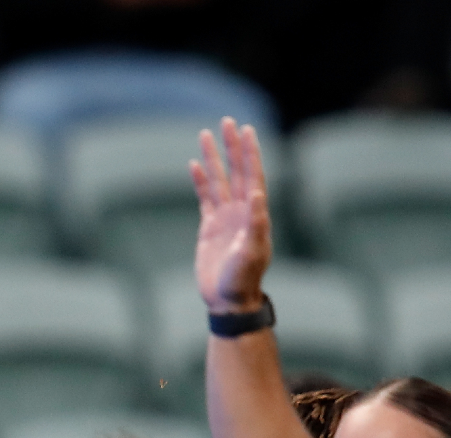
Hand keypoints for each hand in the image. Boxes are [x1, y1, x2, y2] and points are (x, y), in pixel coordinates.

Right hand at [191, 117, 270, 312]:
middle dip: (232, 147)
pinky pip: (205, 198)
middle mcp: (241, 212)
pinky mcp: (210, 228)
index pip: (253, 176)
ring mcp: (225, 219)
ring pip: (219, 181)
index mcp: (254, 214)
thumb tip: (255, 193)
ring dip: (214, 158)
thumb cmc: (243, 280)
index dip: (250, 153)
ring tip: (206, 135)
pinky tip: (195, 165)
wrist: (228, 302)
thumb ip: (255, 223)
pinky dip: (201, 181)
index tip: (247, 131)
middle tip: (227, 122)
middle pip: (236, 172)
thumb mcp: (252, 252)